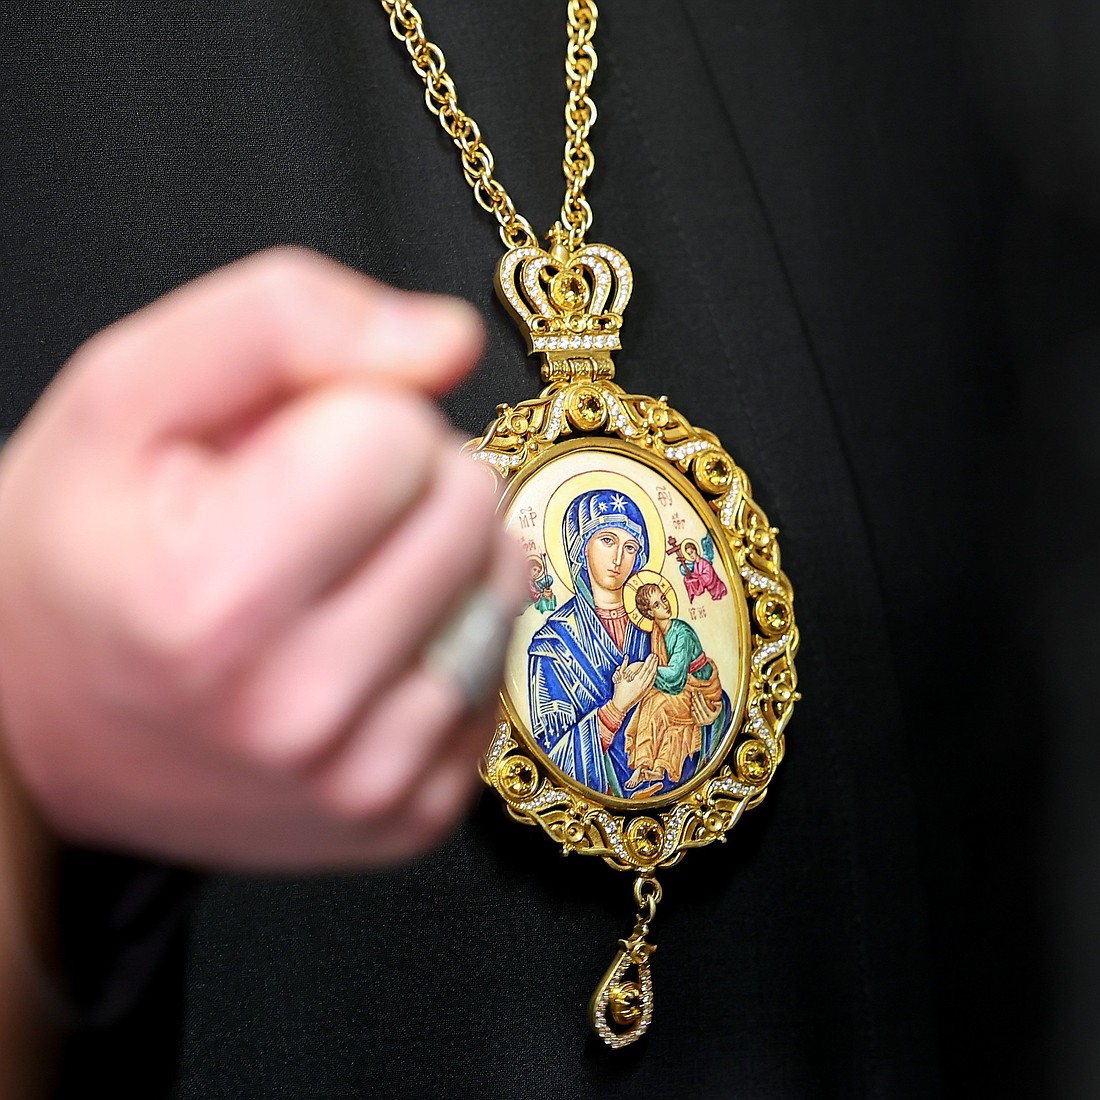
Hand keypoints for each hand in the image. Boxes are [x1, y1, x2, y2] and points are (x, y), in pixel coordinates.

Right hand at [0, 248, 526, 870]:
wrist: (39, 727)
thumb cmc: (77, 555)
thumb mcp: (129, 396)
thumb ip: (285, 321)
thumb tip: (448, 339)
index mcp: (216, 599)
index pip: (399, 435)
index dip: (348, 416)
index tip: (284, 455)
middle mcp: (299, 709)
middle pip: (469, 509)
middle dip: (405, 481)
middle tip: (315, 513)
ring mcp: (362, 779)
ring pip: (502, 588)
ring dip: (439, 559)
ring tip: (341, 575)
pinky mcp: (407, 816)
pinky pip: (497, 674)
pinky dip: (445, 640)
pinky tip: (368, 644)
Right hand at [610, 654, 657, 712]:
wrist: (621, 704)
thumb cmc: (618, 691)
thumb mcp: (619, 677)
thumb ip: (623, 666)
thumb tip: (626, 656)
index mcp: (636, 680)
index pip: (645, 668)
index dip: (649, 661)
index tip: (651, 655)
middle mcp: (642, 684)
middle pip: (650, 672)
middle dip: (653, 663)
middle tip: (655, 656)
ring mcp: (644, 689)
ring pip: (652, 677)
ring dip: (655, 669)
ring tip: (656, 662)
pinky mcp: (645, 692)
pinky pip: (651, 683)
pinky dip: (654, 677)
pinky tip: (655, 673)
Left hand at [690, 691, 720, 726]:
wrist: (710, 723)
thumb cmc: (714, 713)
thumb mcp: (719, 709)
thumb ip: (719, 705)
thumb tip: (712, 702)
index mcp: (712, 716)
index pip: (705, 707)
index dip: (701, 699)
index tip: (699, 692)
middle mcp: (707, 720)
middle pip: (700, 709)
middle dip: (696, 701)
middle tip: (693, 694)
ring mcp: (702, 722)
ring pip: (697, 713)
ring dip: (694, 705)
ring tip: (692, 699)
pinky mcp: (698, 724)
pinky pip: (694, 717)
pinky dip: (692, 712)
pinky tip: (691, 707)